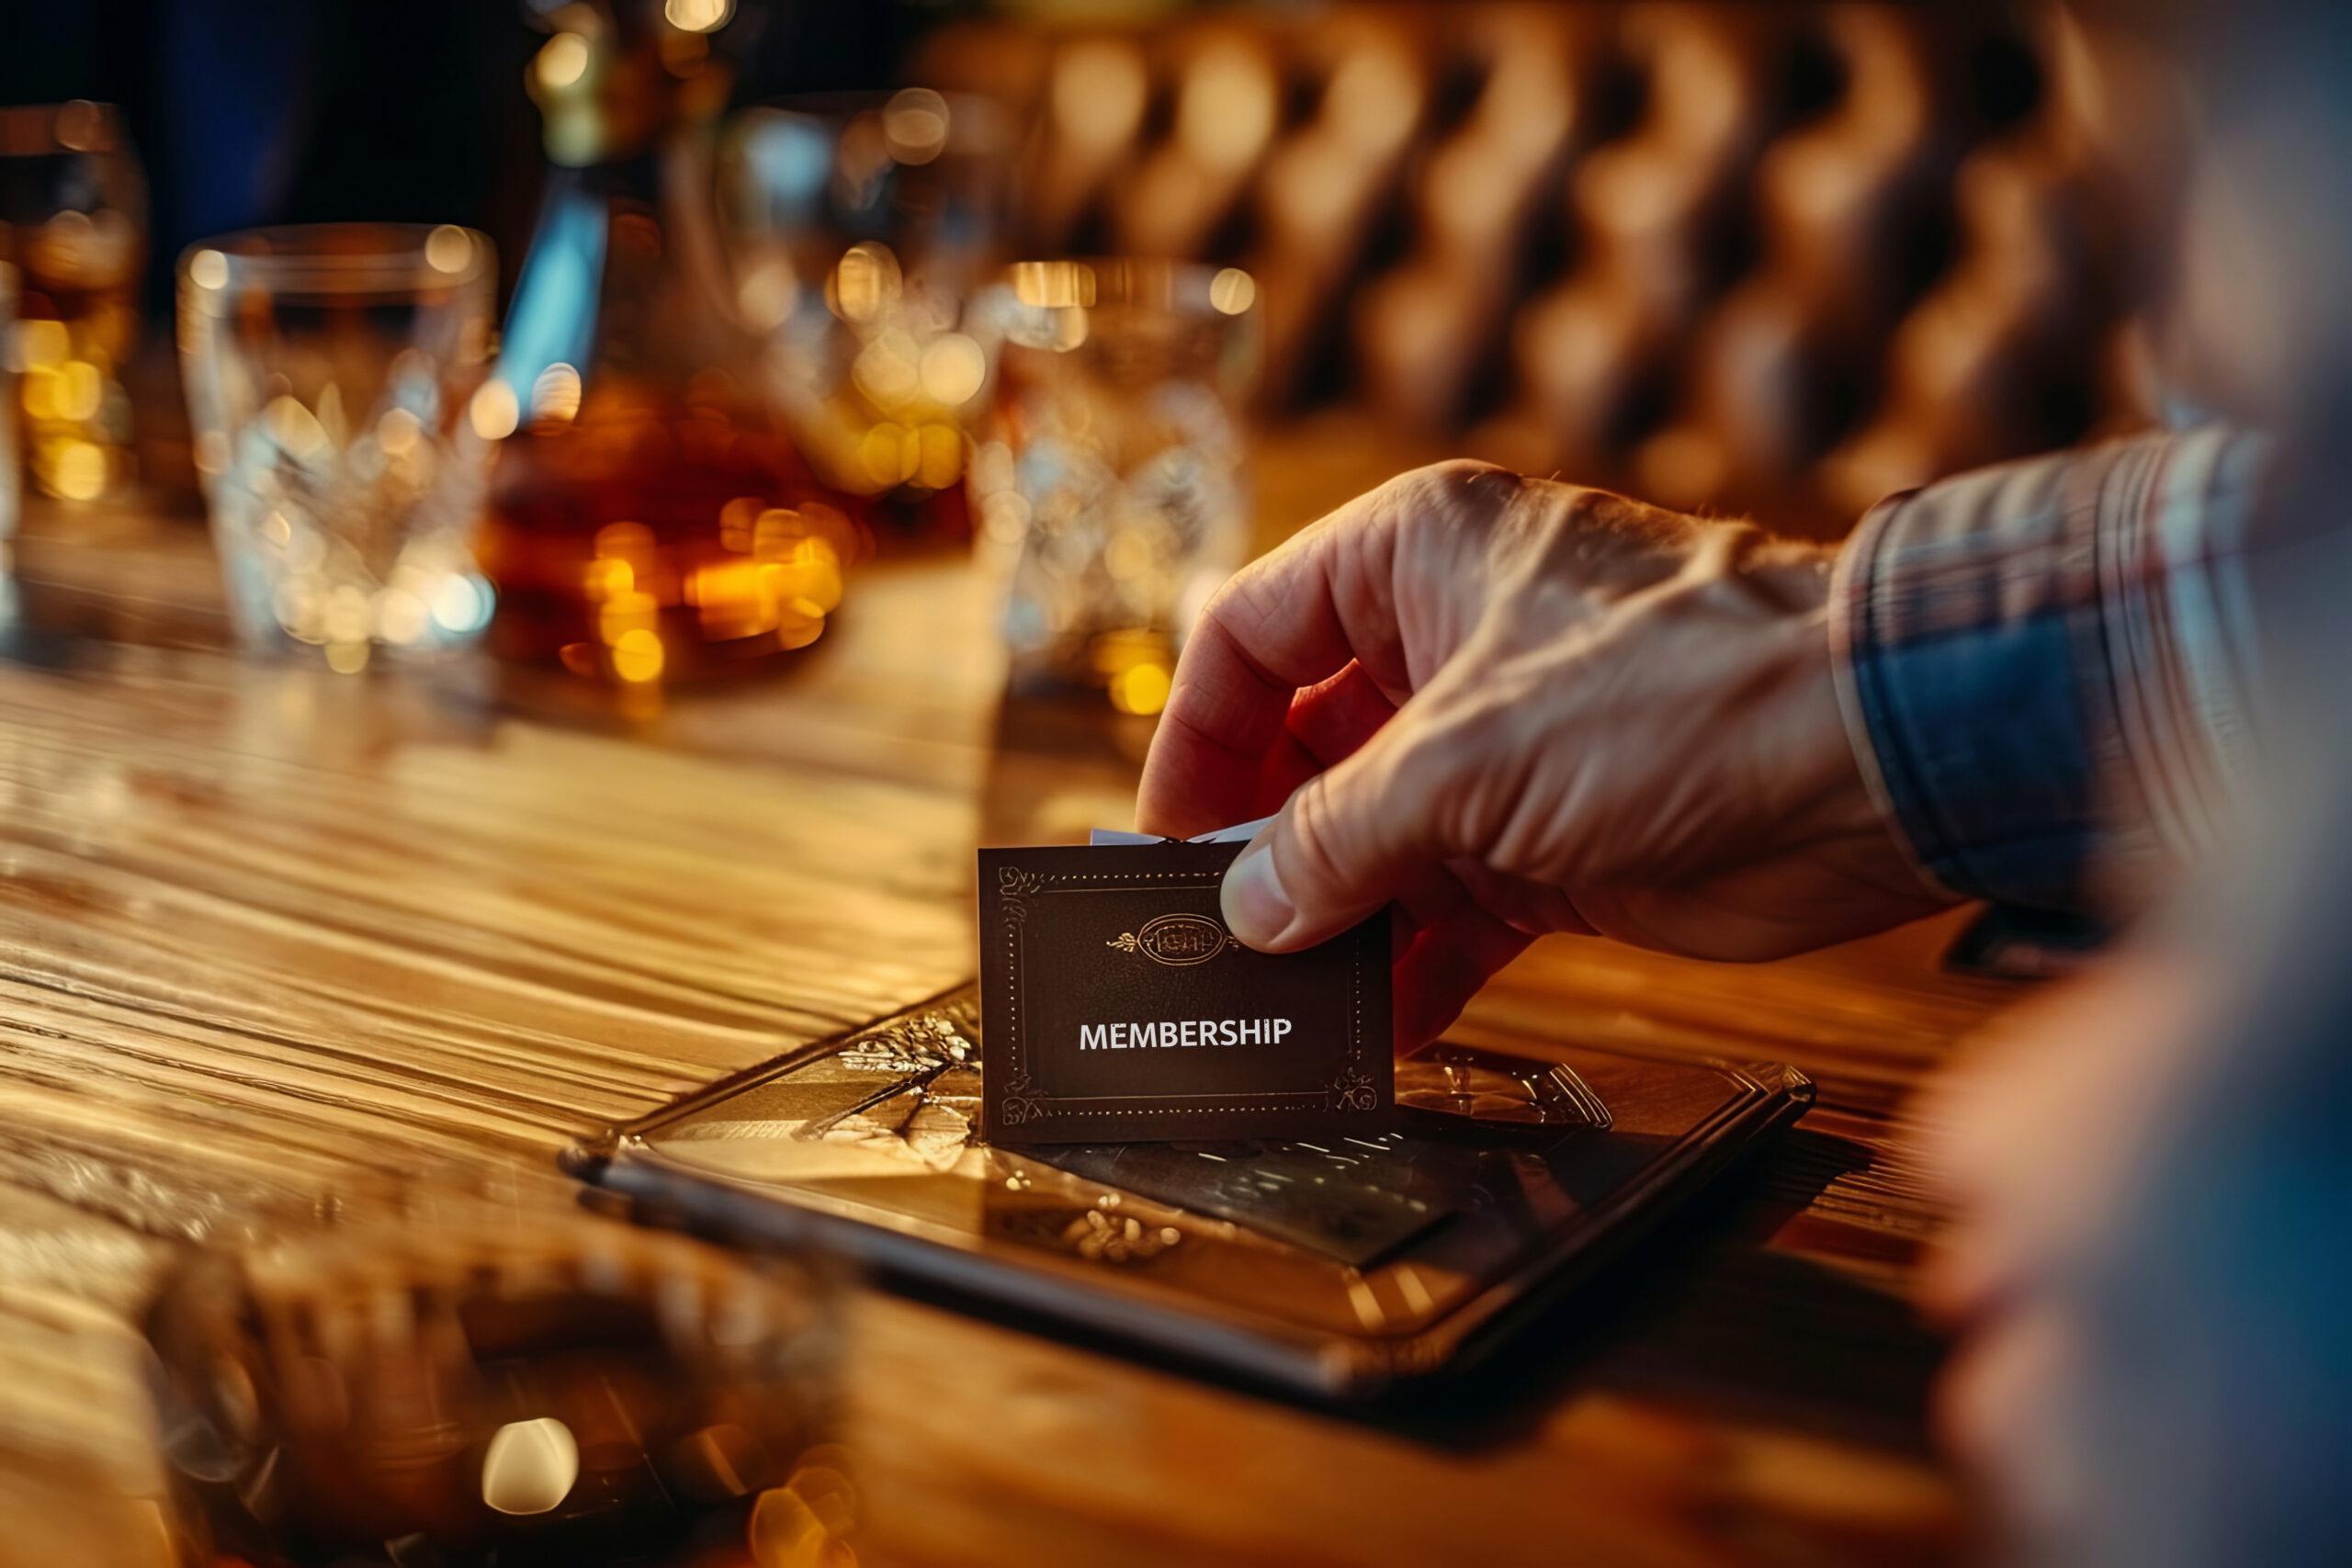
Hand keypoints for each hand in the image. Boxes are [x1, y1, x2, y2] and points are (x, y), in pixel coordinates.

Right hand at [1136, 460, 1951, 1048]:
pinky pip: (1447, 909)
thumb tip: (1249, 906)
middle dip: (1259, 846)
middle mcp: (1447, 643)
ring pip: (1373, 839)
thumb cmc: (1683, 689)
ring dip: (1331, 920)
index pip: (1248, 635)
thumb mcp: (1468, 757)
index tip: (1165, 842)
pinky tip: (1375, 1028)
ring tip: (1282, 1004)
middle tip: (1213, 941)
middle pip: (1302, 748)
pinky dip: (1411, 965)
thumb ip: (1337, 836)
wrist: (1869, 760)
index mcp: (1412, 559)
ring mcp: (1503, 747)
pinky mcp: (1554, 839)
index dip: (1194, 740)